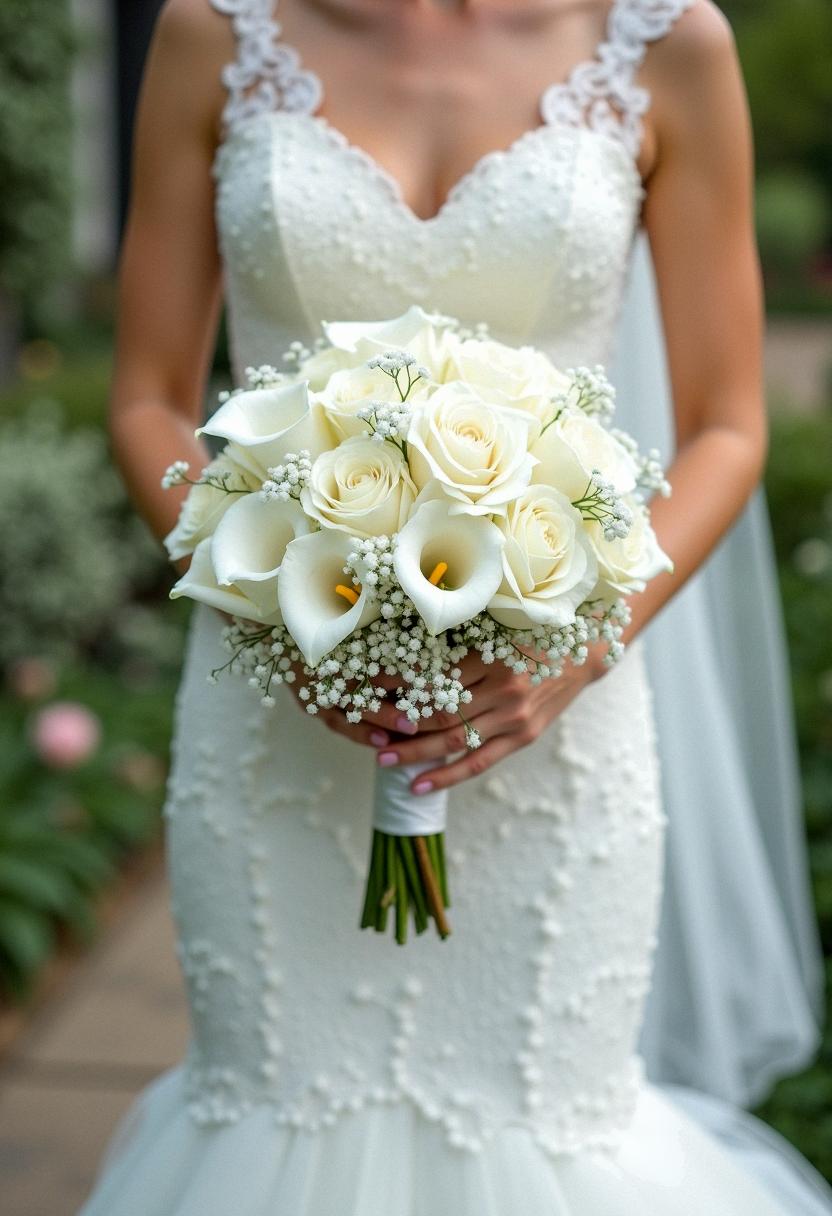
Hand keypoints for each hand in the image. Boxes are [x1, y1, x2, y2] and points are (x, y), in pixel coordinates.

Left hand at [367, 644, 608, 794]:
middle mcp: (505, 689)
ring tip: (383, 760)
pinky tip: (418, 785)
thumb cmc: (534, 634)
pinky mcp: (523, 738)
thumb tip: (407, 651)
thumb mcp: (500, 629)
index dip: (398, 682)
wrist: (586, 652)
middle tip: (366, 728)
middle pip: (440, 711)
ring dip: (414, 753)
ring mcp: (515, 717)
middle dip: (398, 723)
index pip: (435, 675)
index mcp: (495, 655)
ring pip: (454, 740)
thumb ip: (462, 642)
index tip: (368, 684)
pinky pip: (479, 762)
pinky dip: (447, 776)